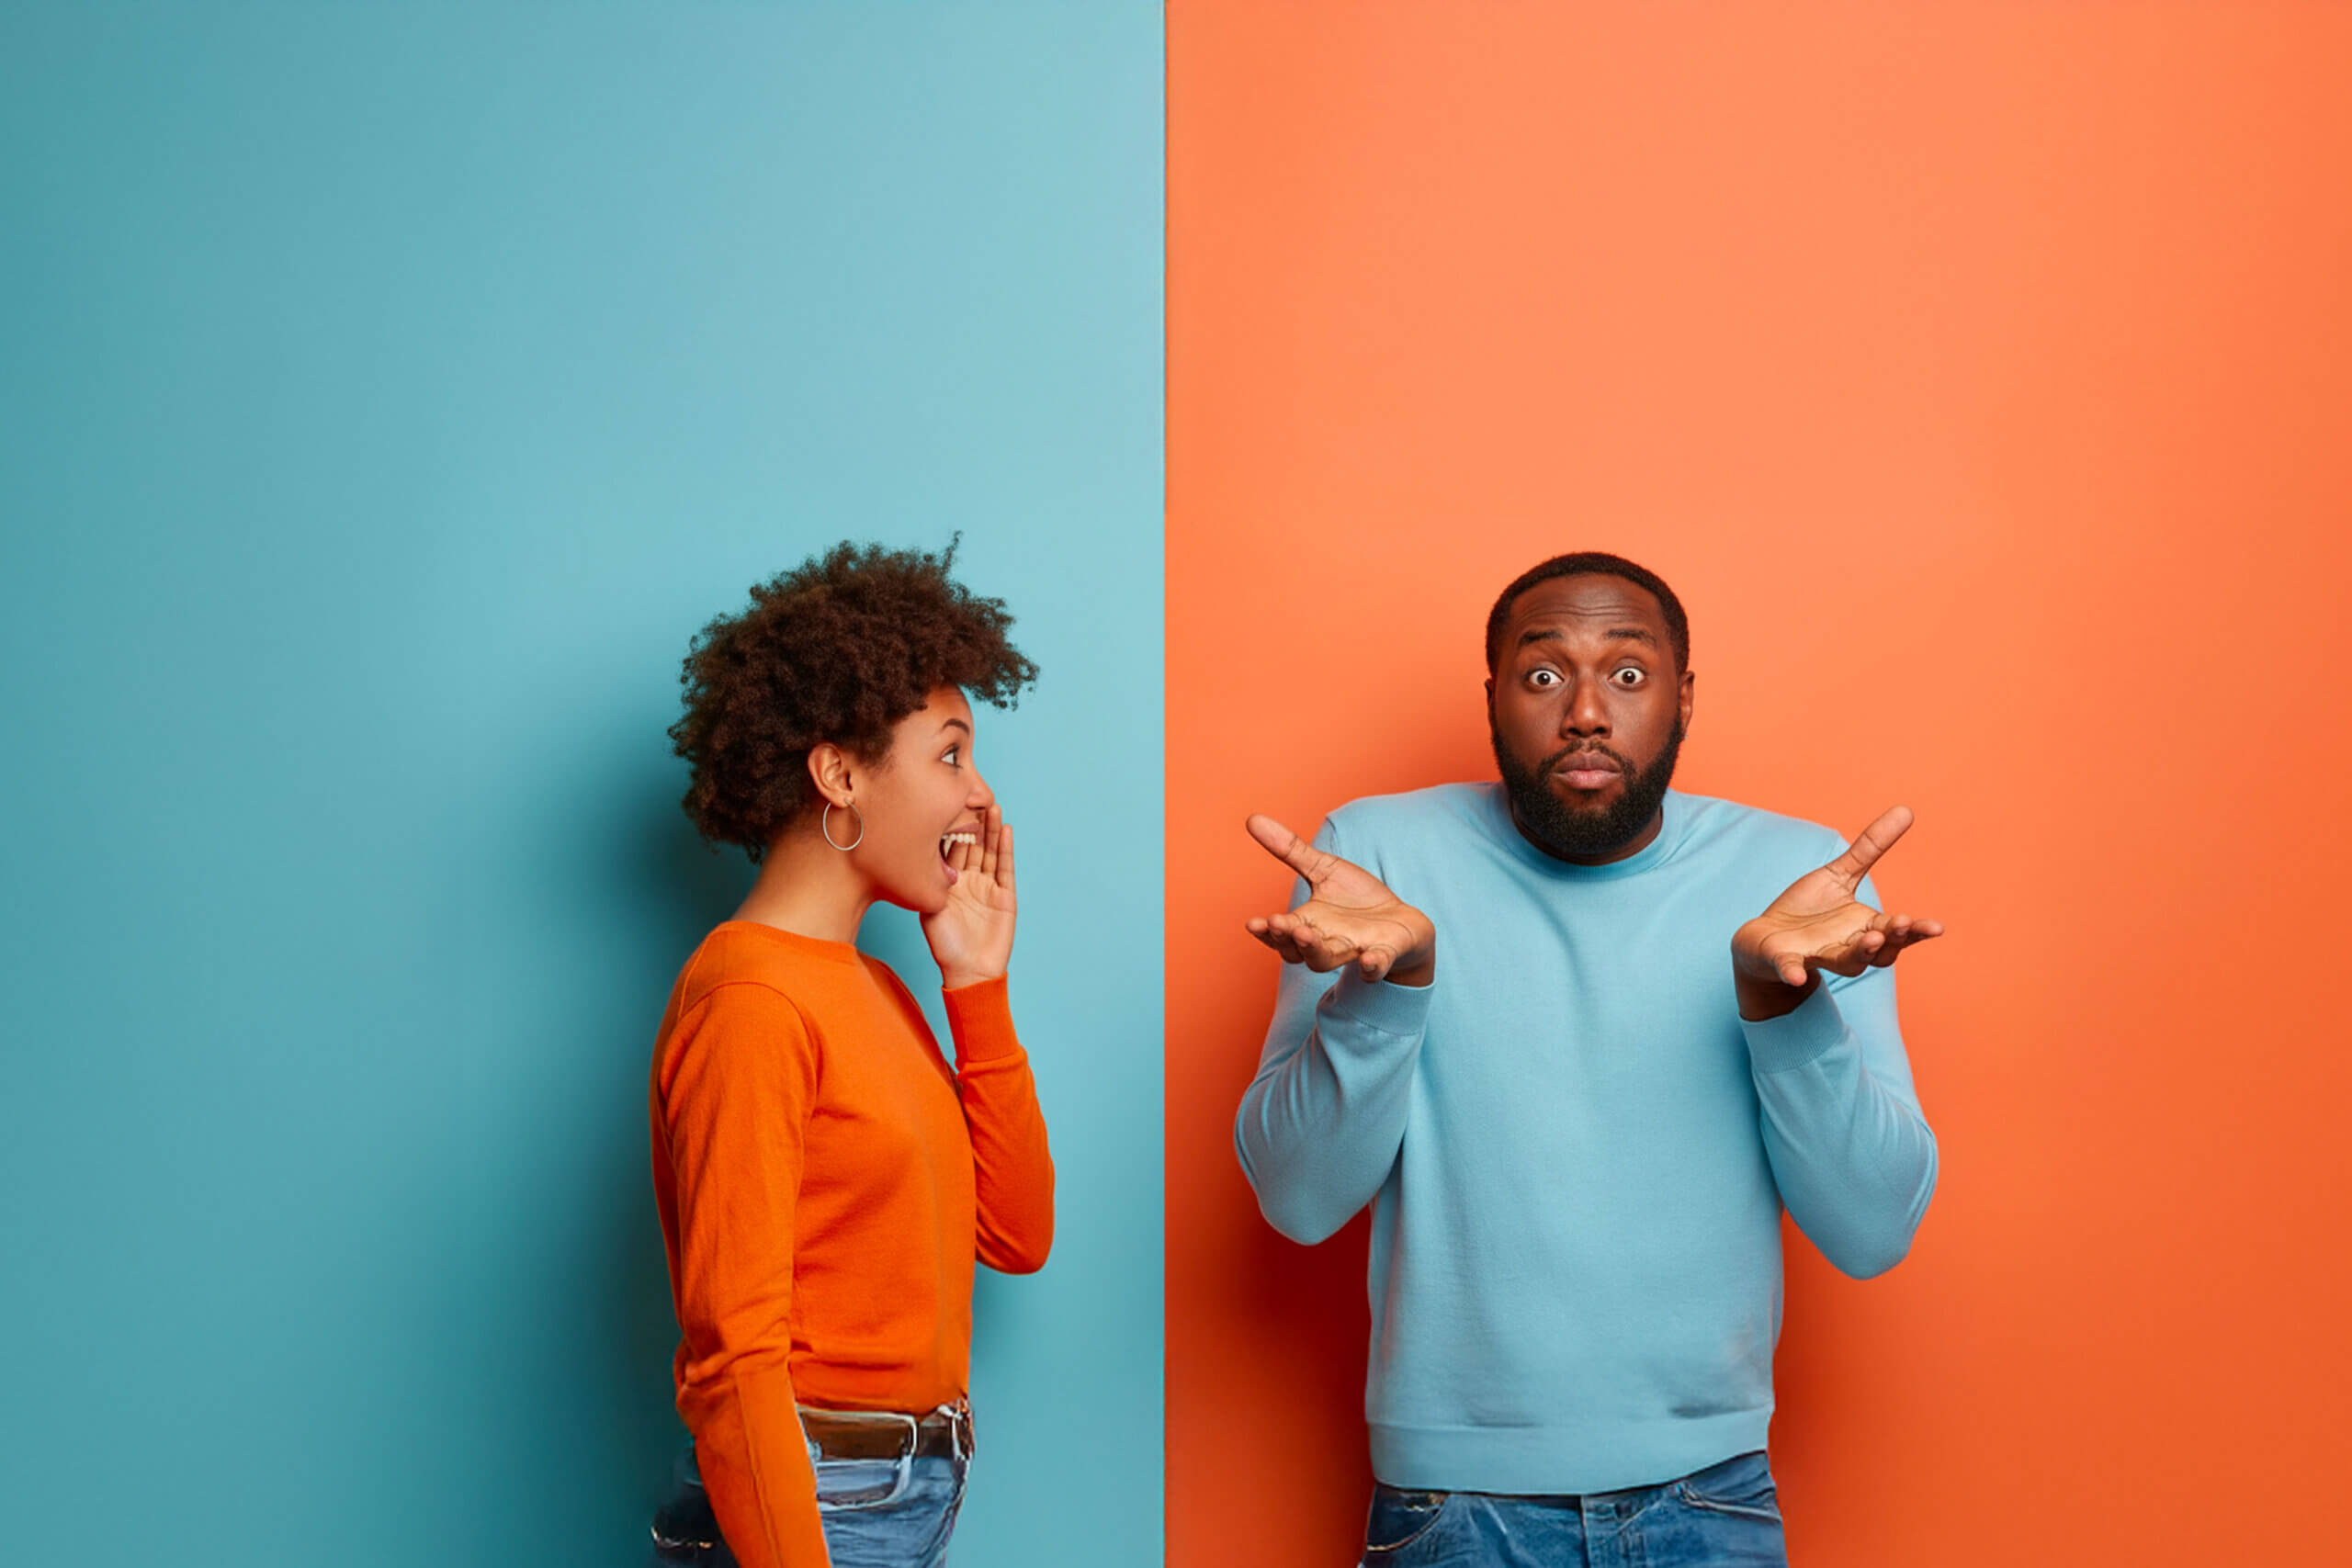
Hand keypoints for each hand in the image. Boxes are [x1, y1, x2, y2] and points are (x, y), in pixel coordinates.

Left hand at [922, 805, 1015, 989]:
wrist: (968, 971)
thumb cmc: (945, 945)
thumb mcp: (928, 908)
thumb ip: (928, 882)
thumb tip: (917, 852)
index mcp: (949, 881)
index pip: (951, 847)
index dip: (950, 826)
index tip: (946, 801)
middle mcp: (970, 880)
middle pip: (973, 843)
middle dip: (973, 820)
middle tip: (972, 794)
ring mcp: (989, 886)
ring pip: (990, 851)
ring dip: (991, 828)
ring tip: (992, 805)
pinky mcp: (1006, 895)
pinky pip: (1005, 867)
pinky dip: (1005, 848)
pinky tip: (1006, 829)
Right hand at [1243, 814, 1435, 985]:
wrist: (1400, 921)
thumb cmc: (1355, 898)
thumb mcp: (1324, 869)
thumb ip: (1290, 850)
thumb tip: (1252, 819)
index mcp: (1307, 924)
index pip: (1280, 934)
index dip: (1266, 932)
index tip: (1252, 923)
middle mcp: (1325, 943)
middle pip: (1298, 950)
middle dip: (1286, 938)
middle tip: (1276, 923)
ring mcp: (1354, 950)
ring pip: (1327, 959)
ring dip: (1314, 950)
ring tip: (1304, 935)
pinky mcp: (1383, 954)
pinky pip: (1377, 965)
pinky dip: (1373, 965)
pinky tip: (1368, 960)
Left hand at [1732, 805, 1943, 1019]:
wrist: (1768, 935)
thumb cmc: (1810, 909)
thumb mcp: (1840, 874)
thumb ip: (1870, 847)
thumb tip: (1906, 810)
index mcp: (1865, 928)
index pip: (1898, 932)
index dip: (1916, 931)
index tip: (1937, 928)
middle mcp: (1849, 948)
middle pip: (1880, 951)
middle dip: (1893, 939)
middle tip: (1903, 923)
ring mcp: (1818, 956)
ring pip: (1846, 962)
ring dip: (1860, 953)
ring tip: (1872, 938)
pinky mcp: (1787, 961)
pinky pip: (1791, 970)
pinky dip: (1794, 972)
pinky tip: (1798, 975)